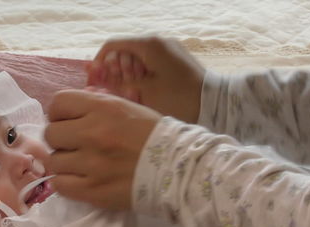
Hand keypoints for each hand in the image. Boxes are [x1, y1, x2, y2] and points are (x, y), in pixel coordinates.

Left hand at [44, 89, 161, 209]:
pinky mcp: (92, 190)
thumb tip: (69, 112)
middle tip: (75, 146)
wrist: (177, 168)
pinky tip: (80, 180)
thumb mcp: (126, 108)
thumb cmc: (153, 135)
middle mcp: (93, 133)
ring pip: (53, 161)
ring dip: (64, 163)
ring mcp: (91, 164)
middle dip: (60, 139)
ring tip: (80, 165)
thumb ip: (96, 107)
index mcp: (102, 108)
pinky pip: (59, 185)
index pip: (57, 104)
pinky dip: (66, 182)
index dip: (60, 114)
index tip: (69, 123)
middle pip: (50, 133)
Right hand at [87, 36, 205, 123]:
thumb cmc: (179, 97)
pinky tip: (144, 93)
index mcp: (148, 44)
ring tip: (134, 94)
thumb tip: (94, 73)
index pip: (112, 45)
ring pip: (136, 59)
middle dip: (116, 71)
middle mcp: (157, 42)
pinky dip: (142, 76)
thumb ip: (117, 81)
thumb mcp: (144, 91)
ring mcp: (167, 50)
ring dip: (129, 75)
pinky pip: (150, 64)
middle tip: (121, 91)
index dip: (99, 62)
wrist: (215, 103)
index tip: (94, 80)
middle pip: (124, 51)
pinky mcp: (174, 60)